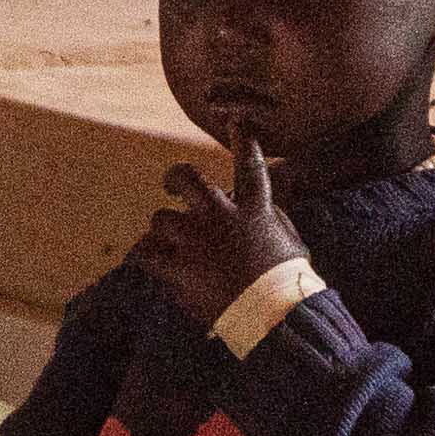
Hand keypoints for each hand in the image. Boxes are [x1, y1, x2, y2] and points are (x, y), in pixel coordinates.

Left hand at [133, 126, 304, 324]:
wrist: (272, 315)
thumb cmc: (286, 283)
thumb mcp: (289, 240)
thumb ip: (272, 215)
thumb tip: (263, 199)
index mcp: (254, 209)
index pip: (250, 164)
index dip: (243, 137)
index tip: (236, 119)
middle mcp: (221, 217)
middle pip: (185, 179)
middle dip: (174, 178)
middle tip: (171, 186)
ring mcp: (196, 241)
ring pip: (160, 219)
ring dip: (164, 233)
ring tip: (170, 247)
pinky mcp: (178, 268)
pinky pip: (145, 253)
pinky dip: (147, 256)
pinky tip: (152, 261)